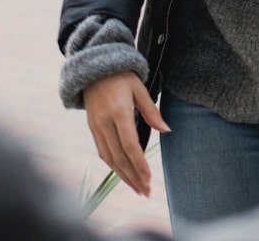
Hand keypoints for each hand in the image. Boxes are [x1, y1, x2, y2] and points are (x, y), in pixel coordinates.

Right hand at [83, 72, 169, 195]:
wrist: (94, 67)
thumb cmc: (122, 75)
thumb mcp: (139, 88)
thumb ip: (151, 111)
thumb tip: (166, 130)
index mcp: (119, 111)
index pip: (130, 144)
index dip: (139, 164)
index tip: (148, 178)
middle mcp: (104, 122)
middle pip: (119, 157)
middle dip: (132, 177)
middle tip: (145, 191)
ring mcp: (95, 126)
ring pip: (109, 158)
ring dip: (123, 176)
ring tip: (137, 188)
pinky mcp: (91, 128)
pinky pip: (102, 151)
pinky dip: (113, 165)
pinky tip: (123, 173)